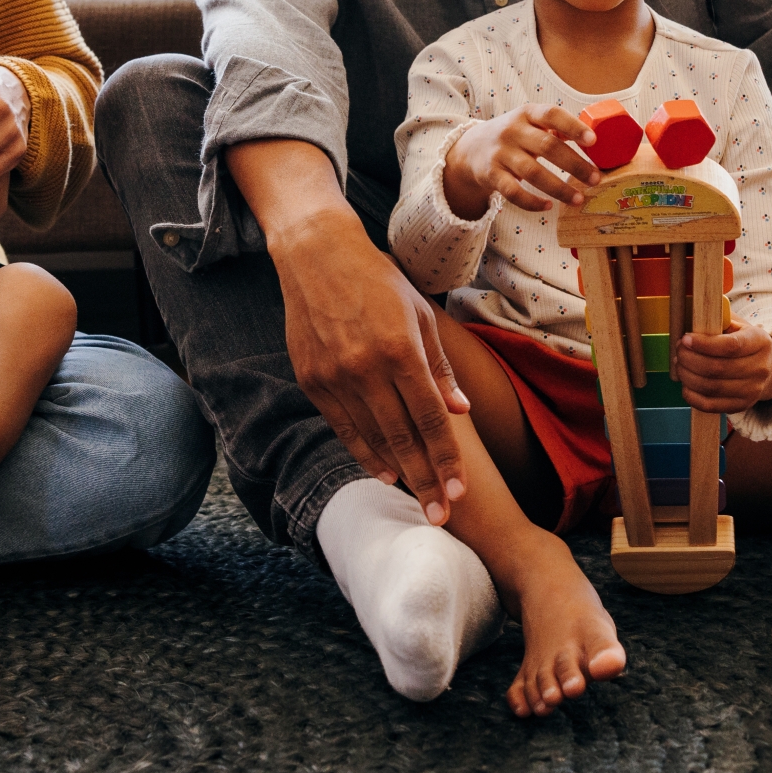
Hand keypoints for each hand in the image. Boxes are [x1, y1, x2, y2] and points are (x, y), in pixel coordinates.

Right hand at [270, 207, 473, 523]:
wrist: (316, 255)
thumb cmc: (378, 280)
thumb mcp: (420, 314)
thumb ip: (439, 367)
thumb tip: (460, 411)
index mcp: (400, 349)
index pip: (430, 419)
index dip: (447, 459)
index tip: (460, 491)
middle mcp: (366, 367)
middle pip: (403, 439)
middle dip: (426, 481)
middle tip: (442, 517)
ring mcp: (335, 376)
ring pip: (372, 438)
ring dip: (398, 473)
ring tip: (419, 500)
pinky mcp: (311, 380)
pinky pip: (342, 427)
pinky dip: (364, 452)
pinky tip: (383, 472)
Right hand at [443, 104, 605, 219]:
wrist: (470, 149)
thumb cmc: (512, 136)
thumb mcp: (529, 123)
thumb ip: (555, 128)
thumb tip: (592, 139)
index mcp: (527, 113)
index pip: (552, 115)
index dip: (573, 127)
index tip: (593, 141)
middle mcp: (512, 131)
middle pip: (548, 147)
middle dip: (575, 165)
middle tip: (595, 178)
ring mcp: (500, 153)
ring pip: (533, 173)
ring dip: (559, 188)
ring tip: (578, 199)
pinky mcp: (491, 175)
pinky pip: (513, 192)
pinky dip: (532, 202)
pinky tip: (548, 206)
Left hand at [674, 318, 771, 411]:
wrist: (767, 366)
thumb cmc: (743, 341)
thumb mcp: (736, 325)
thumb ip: (717, 321)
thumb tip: (692, 323)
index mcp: (760, 342)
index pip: (730, 346)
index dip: (704, 344)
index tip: (685, 339)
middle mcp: (760, 368)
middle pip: (718, 368)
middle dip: (690, 359)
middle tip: (679, 351)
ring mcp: (752, 390)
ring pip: (712, 387)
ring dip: (688, 376)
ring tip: (680, 365)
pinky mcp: (742, 406)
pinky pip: (711, 405)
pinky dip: (692, 396)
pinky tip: (685, 385)